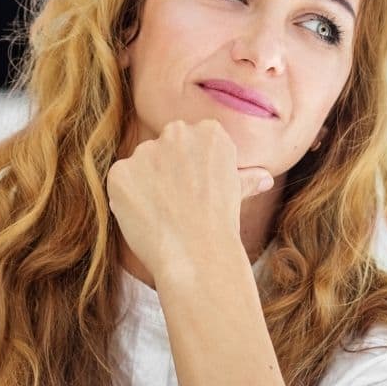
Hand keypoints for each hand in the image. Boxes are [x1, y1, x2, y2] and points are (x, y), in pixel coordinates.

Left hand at [106, 119, 273, 283]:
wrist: (198, 254)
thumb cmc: (221, 225)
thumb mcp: (237, 194)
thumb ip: (244, 177)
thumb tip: (265, 177)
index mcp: (209, 131)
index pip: (191, 140)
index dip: (191, 169)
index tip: (196, 190)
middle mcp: (177, 132)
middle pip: (163, 148)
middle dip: (166, 171)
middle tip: (179, 203)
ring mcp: (146, 151)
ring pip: (140, 165)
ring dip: (146, 185)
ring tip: (163, 214)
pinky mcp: (121, 171)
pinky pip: (121, 182)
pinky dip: (127, 199)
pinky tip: (146, 218)